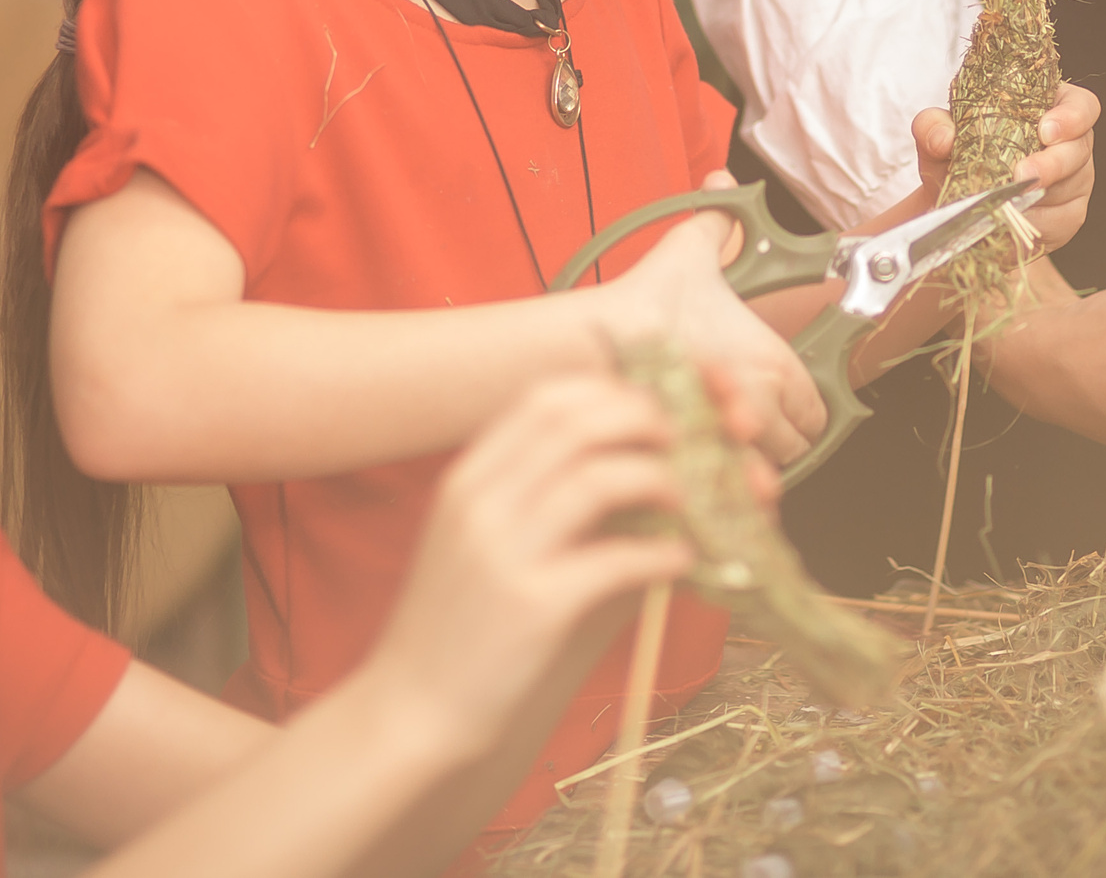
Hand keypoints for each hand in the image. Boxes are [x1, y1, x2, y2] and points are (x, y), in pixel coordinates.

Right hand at [365, 376, 695, 755]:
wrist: (414, 712)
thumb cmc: (464, 630)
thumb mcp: (492, 548)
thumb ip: (554, 506)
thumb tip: (645, 476)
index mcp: (467, 480)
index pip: (544, 399)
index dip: (610, 393)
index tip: (652, 412)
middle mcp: (478, 503)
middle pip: (574, 422)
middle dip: (642, 421)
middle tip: (683, 445)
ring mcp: (501, 553)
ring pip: (598, 478)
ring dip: (660, 480)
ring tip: (690, 501)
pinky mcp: (532, 608)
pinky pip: (616, 559)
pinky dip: (661, 553)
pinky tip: (682, 562)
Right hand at [599, 176, 824, 463]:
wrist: (597, 340)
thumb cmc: (646, 302)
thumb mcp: (689, 252)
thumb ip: (714, 221)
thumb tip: (721, 184)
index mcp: (774, 364)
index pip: (815, 412)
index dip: (799, 411)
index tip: (776, 406)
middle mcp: (763, 406)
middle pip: (794, 450)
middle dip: (774, 443)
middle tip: (746, 428)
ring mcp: (730, 440)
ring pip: (759, 476)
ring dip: (746, 468)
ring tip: (721, 451)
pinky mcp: (697, 464)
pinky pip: (724, 493)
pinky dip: (717, 490)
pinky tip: (698, 475)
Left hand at [909, 82, 1099, 254]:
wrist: (954, 208)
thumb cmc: (957, 160)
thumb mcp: (939, 139)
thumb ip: (933, 127)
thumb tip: (942, 138)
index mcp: (1046, 108)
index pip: (1080, 105)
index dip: (1071, 115)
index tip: (1046, 128)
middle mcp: (1068, 143)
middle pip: (1079, 148)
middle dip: (1053, 162)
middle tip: (1023, 172)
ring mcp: (1074, 181)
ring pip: (1072, 185)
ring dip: (1041, 193)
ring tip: (1011, 198)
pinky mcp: (1067, 216)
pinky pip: (1060, 218)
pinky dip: (1036, 219)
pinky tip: (1016, 217)